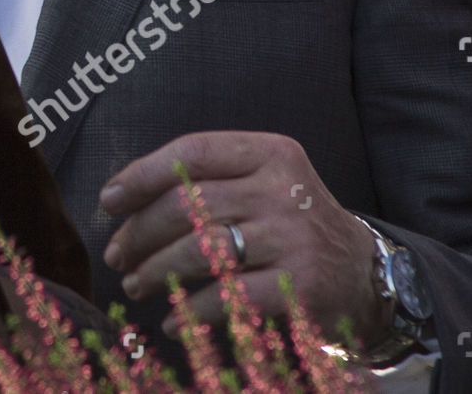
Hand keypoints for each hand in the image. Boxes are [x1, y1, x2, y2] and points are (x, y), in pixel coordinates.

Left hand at [99, 131, 389, 344]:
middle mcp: (283, 189)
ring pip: (200, 250)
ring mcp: (294, 237)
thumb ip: (204, 180)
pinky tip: (172, 319)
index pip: (191, 153)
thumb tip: (120, 200)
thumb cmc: (287, 221)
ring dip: (155, 271)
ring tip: (135, 285)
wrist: (363, 272)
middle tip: (117, 256)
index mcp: (269, 153)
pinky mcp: (300, 286)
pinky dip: (190, 310)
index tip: (108, 201)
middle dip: (140, 233)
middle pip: (188, 204)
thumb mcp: (259, 181)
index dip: (141, 175)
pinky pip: (227, 297)